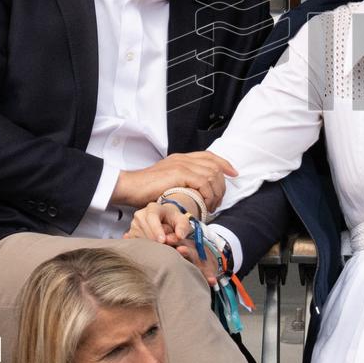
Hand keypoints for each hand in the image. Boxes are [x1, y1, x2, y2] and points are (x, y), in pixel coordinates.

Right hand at [111, 150, 237, 210]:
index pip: (209, 156)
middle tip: (218, 201)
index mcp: (181, 158)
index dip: (224, 163)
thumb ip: (181, 183)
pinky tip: (204, 204)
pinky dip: (207, 194)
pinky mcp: (179, 173)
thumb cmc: (145, 190)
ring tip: (211, 206)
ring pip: (211, 174)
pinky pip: (203, 182)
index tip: (233, 173)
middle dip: (221, 184)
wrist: (130, 187)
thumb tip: (196, 194)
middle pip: (214, 166)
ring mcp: (182, 164)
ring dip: (215, 192)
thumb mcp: (167, 182)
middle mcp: (183, 158)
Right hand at [125, 201, 218, 284]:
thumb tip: (180, 236)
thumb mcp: (182, 220)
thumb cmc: (173, 220)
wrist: (164, 219)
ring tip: (162, 244)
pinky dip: (145, 249)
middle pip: (145, 230)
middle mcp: (140, 215)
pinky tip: (153, 248)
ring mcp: (133, 225)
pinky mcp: (130, 234)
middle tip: (167, 245)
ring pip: (140, 239)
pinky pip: (136, 245)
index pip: (152, 217)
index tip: (163, 241)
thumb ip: (183, 227)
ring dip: (151, 245)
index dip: (157, 230)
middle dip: (156, 240)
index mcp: (153, 208)